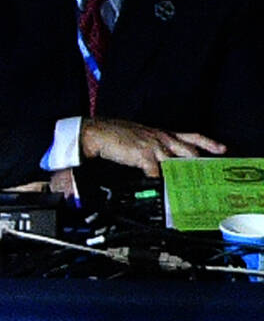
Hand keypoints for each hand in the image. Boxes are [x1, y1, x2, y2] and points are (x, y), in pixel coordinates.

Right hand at [80, 117, 225, 177]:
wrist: (100, 132)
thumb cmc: (116, 135)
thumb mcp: (141, 137)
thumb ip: (153, 147)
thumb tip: (159, 162)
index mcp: (163, 133)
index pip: (193, 136)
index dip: (209, 143)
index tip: (221, 149)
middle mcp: (162, 138)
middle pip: (190, 150)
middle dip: (200, 162)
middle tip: (209, 172)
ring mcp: (154, 146)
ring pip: (177, 161)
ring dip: (184, 174)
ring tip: (190, 185)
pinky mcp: (142, 156)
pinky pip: (156, 172)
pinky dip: (160, 181)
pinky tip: (162, 188)